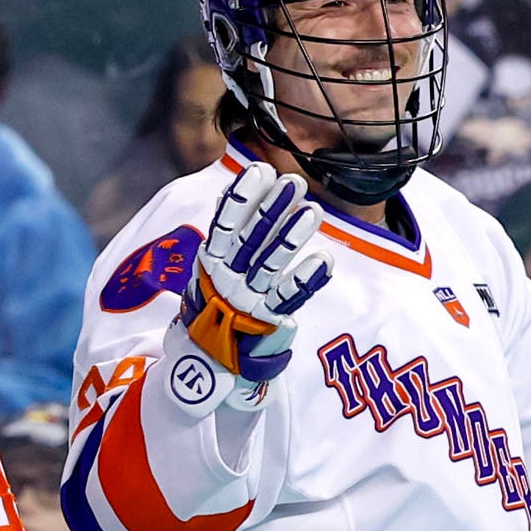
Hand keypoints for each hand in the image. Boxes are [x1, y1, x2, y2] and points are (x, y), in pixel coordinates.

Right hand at [168, 165, 334, 415]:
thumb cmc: (215, 304)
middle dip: (272, 211)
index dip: (242, 198)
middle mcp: (227, 278)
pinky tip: (324, 261)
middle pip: (251, 240)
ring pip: (270, 264)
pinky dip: (306, 280)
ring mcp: (247, 300)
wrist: (206, 359)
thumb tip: (231, 192)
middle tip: (293, 183)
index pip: (226, 225)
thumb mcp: (213, 267)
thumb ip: (226, 233)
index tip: (260, 171)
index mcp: (212, 262)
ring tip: (314, 212)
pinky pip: (288, 298)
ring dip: (292, 238)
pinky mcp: (266, 321)